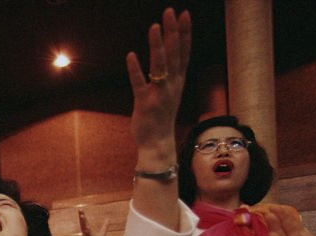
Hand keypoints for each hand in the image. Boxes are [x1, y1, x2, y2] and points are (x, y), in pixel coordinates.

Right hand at [79, 209, 109, 235]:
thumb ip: (104, 226)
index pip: (84, 223)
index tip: (80, 209)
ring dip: (83, 223)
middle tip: (80, 209)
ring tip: (82, 216)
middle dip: (81, 217)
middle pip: (83, 224)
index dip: (82, 216)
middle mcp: (86, 235)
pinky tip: (87, 228)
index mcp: (87, 233)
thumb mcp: (102, 234)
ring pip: (84, 230)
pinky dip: (87, 233)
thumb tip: (108, 219)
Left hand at [127, 9, 191, 150]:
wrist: (158, 143)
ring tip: (154, 26)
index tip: (184, 14)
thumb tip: (164, 55)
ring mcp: (159, 94)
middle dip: (173, 31)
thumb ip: (168, 74)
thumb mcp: (169, 92)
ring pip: (160, 66)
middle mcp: (172, 85)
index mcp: (178, 81)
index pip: (184, 52)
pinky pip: (139, 84)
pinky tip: (130, 55)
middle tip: (170, 11)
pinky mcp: (145, 103)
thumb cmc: (161, 116)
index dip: (185, 32)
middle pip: (175, 53)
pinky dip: (135, 70)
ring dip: (158, 46)